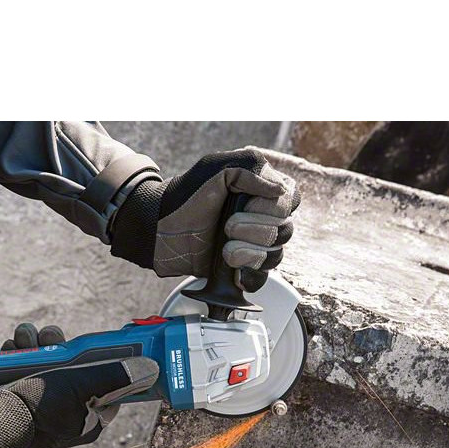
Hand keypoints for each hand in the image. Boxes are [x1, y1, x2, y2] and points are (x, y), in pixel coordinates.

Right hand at [0, 322, 157, 447]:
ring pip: (43, 365)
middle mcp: (65, 415)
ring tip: (23, 339)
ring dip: (33, 345)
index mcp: (88, 420)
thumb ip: (117, 376)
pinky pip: (21, 370)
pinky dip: (15, 355)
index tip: (85, 343)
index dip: (96, 360)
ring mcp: (39, 408)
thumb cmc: (38, 410)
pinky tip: (10, 348)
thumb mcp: (83, 386)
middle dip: (57, 346)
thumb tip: (151, 369)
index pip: (104, 384)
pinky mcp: (15, 399)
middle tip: (48, 336)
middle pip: (70, 369)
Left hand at [110, 147, 298, 290]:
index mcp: (261, 190)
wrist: (158, 228)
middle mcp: (262, 217)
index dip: (271, 206)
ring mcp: (253, 244)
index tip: (243, 203)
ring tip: (225, 250)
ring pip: (276, 255)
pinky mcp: (240, 268)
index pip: (290, 200)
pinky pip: (261, 279)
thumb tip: (280, 191)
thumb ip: (250, 168)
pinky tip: (234, 271)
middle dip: (256, 230)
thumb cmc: (185, 195)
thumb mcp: (215, 168)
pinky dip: (250, 277)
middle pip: (285, 230)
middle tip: (227, 226)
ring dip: (250, 253)